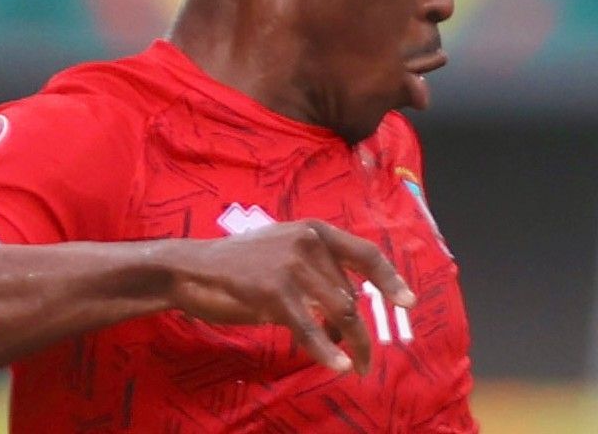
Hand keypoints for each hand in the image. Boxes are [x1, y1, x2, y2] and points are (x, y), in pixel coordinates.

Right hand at [154, 220, 414, 374]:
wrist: (189, 269)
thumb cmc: (239, 268)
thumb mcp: (285, 256)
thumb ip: (318, 273)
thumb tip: (348, 311)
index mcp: (317, 231)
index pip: (366, 253)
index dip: (391, 279)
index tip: (409, 303)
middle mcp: (310, 241)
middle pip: (351, 294)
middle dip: (360, 330)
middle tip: (368, 359)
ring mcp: (293, 264)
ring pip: (338, 311)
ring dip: (349, 343)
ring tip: (356, 366)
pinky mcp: (274, 291)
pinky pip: (309, 327)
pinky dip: (326, 350)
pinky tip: (338, 366)